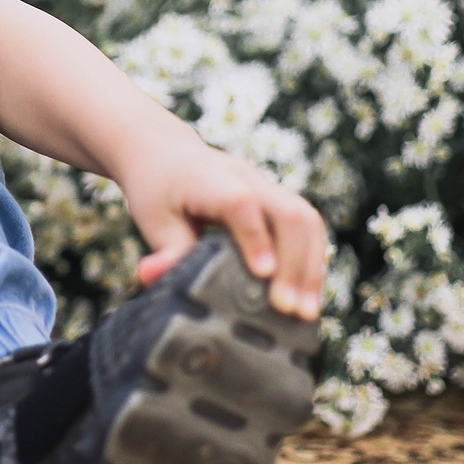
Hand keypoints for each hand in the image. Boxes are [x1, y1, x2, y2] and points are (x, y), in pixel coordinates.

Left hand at [112, 137, 327, 320]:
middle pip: (288, 212)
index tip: (263, 276)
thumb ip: (165, 248)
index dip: (255, 238)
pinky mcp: (277, 199)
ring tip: (307, 312)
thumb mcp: (152, 218)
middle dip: (296, 264)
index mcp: (211, 180)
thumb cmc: (158, 188)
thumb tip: (151, 277)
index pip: (240, 203)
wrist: (166, 152)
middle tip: (291, 311)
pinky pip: (307, 226)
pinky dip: (311, 260)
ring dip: (311, 267)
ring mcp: (267, 186)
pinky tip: (307, 295)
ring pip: (307, 219)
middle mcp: (246, 178)